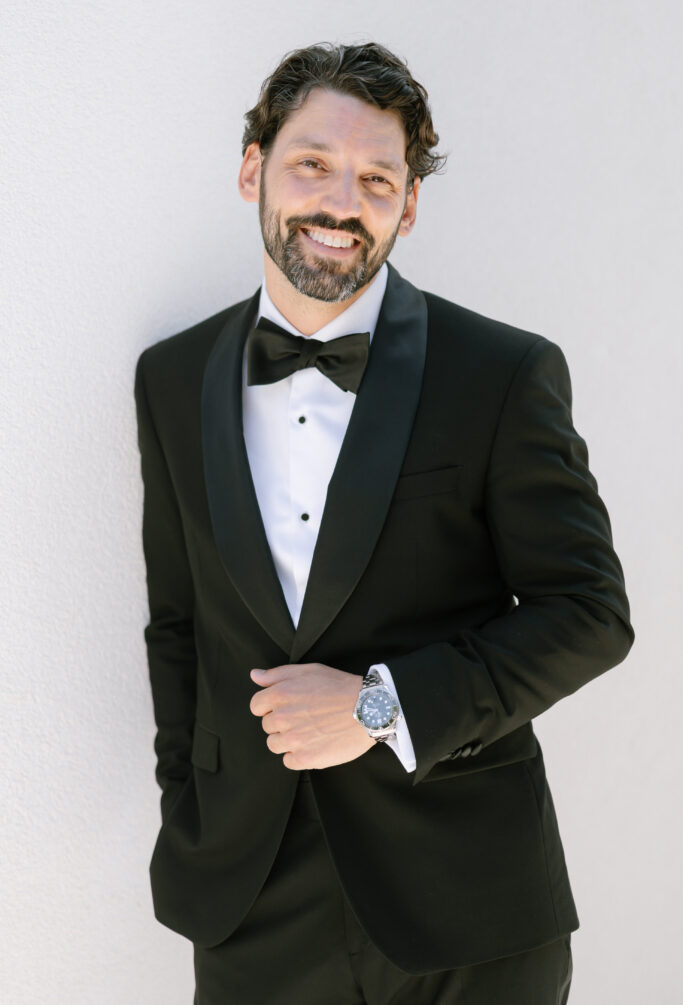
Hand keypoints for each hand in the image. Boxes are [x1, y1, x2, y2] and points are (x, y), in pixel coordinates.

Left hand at [249, 663, 374, 769]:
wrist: (369, 708)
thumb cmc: (340, 687)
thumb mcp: (309, 670)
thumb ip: (277, 674)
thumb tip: (255, 675)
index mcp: (280, 694)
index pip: (256, 706)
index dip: (270, 706)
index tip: (287, 706)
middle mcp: (282, 717)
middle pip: (267, 726)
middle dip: (281, 722)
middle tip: (304, 717)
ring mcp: (293, 739)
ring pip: (275, 744)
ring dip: (288, 740)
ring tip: (309, 732)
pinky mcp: (306, 758)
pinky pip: (288, 761)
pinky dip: (298, 756)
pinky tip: (313, 745)